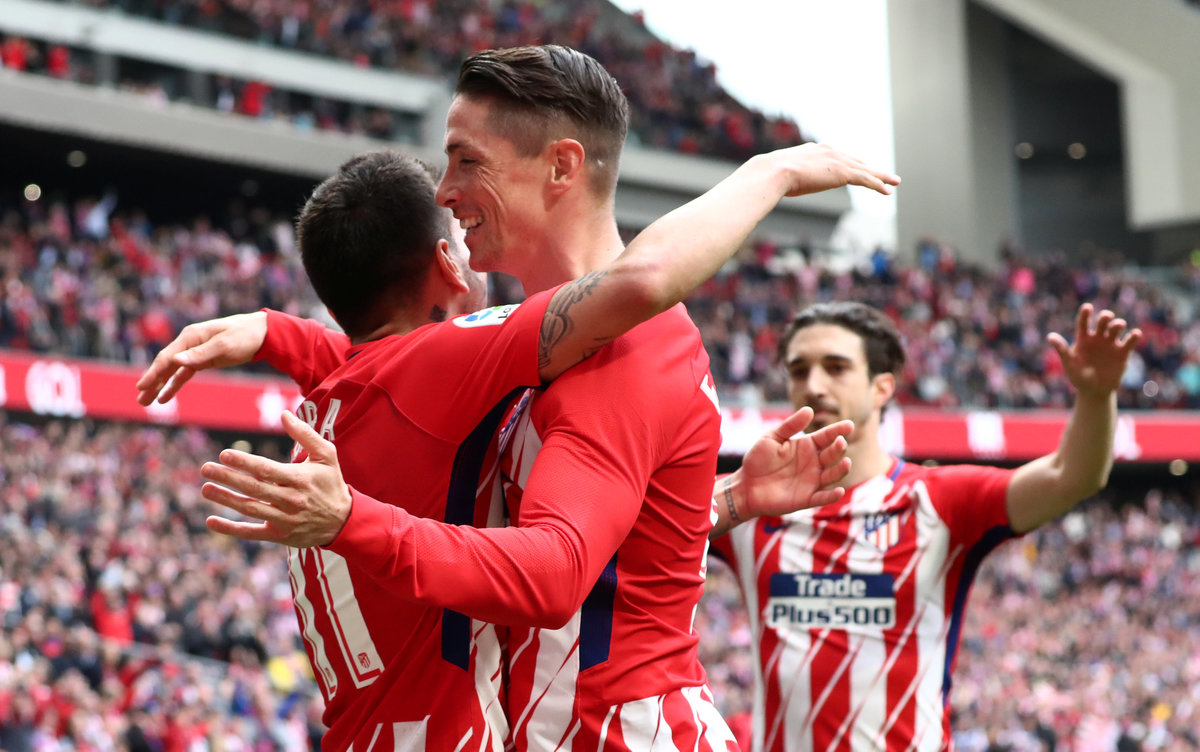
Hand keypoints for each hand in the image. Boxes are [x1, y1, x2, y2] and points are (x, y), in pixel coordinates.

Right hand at [135, 311, 267, 405]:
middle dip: (152, 382)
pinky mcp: (204, 360)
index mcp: (191, 336)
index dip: (153, 373)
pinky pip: (184, 374)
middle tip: (140, 401)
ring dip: (160, 386)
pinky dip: (174, 385)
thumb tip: (176, 361)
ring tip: (147, 402)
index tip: (142, 386)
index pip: (167, 357)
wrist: (262, 332)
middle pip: (166, 365)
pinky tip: (165, 397)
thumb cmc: (244, 335)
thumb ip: (200, 354)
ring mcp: (195, 352)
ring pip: (173, 371)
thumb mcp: (224, 345)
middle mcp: (189, 343)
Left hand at [201, 410, 351, 546]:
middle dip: (228, 478)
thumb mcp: (327, 455)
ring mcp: (285, 520)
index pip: (266, 470)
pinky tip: (211, 521)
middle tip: (206, 469)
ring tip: (205, 489)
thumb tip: (284, 414)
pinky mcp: (280, 536)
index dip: (244, 462)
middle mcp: (291, 500)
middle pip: (254, 488)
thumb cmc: (331, 483)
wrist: (344, 521)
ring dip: (225, 499)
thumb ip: (306, 434)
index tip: (224, 454)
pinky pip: (251, 533)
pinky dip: (231, 529)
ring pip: (250, 509)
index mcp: (300, 479)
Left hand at [738, 407, 852, 518]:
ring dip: (841, 469)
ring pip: (833, 475)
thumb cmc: (758, 459)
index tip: (849, 425)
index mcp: (807, 446)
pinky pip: (822, 497)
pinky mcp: (806, 498)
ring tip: (846, 462)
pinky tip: (838, 490)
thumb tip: (809, 410)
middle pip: (832, 454)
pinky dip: (832, 496)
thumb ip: (790, 425)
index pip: (827, 436)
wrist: (746, 485)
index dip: (838, 430)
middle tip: (840, 442)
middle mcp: (814, 463)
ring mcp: (812, 481)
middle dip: (839, 448)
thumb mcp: (772, 438)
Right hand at [773, 143, 900, 197]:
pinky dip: (878, 184)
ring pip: (865, 170)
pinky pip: (865, 179)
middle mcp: (829, 152)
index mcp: (815, 150)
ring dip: (881, 176)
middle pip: (855, 161)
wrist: (774, 172)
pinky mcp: (842, 173)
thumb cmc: (770, 177)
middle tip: (883, 174)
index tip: (858, 167)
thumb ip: (787, 178)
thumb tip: (776, 186)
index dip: (850, 163)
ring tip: (894, 182)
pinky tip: (887, 191)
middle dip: (870, 168)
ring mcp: (837, 161)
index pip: (838, 157)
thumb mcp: (781, 176)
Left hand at [1047, 303, 1142, 397]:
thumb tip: (1050, 336)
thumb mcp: (1069, 363)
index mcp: (1083, 339)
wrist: (1094, 391)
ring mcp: (1111, 344)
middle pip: (1103, 322)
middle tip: (1107, 316)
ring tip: (1117, 326)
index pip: (1083, 323)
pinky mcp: (1122, 353)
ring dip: (1118, 324)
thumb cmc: (1078, 376)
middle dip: (1105, 317)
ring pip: (1116, 329)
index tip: (1087, 307)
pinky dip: (1133, 336)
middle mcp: (1098, 338)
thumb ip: (1062, 349)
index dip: (1085, 314)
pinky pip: (1129, 342)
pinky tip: (1135, 333)